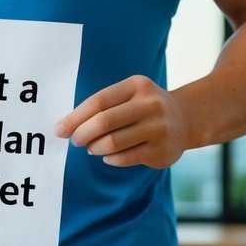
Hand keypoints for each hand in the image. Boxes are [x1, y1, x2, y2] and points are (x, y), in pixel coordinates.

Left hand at [53, 76, 195, 168]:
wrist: (186, 119)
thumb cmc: (144, 108)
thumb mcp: (128, 96)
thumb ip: (102, 107)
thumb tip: (66, 127)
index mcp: (137, 85)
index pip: (98, 101)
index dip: (75, 117)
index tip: (59, 130)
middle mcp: (150, 104)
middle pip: (104, 122)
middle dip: (82, 134)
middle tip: (75, 141)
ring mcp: (158, 127)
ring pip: (113, 143)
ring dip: (95, 148)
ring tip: (92, 148)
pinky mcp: (161, 150)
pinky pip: (125, 158)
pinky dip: (110, 159)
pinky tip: (108, 156)